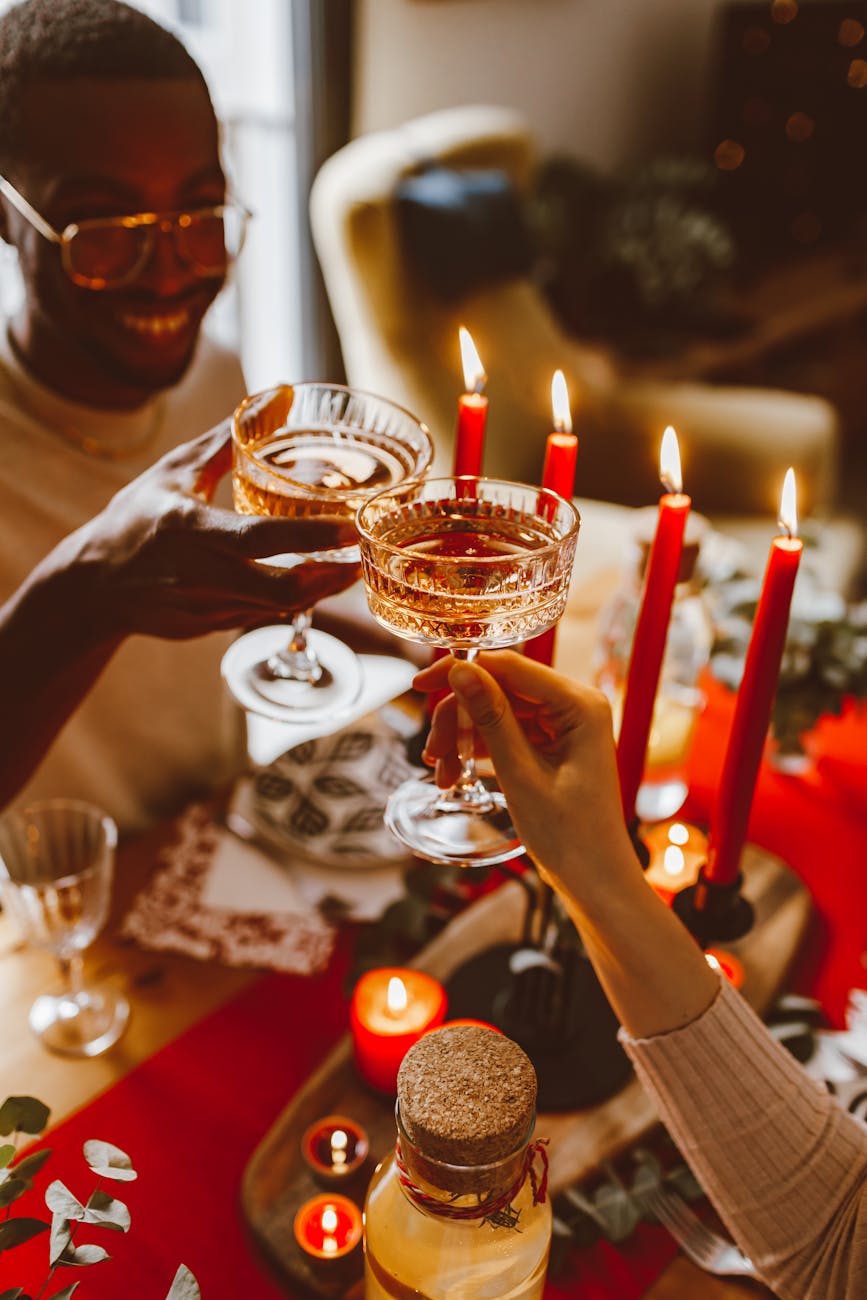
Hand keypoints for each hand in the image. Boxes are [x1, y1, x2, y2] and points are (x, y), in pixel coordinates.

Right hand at [71, 421, 358, 640]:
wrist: (92, 587)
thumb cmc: (135, 519)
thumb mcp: (173, 473)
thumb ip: (226, 441)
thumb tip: (274, 398)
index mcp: (192, 531)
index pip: (262, 538)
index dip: (312, 536)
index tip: (352, 528)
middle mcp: (203, 575)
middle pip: (282, 589)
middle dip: (330, 578)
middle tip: (361, 557)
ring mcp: (207, 608)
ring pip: (279, 608)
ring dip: (318, 591)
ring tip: (347, 569)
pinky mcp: (210, 628)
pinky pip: (261, 616)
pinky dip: (291, 602)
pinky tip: (310, 583)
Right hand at [413, 651, 634, 887]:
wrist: (596, 881)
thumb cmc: (572, 836)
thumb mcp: (521, 774)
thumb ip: (491, 718)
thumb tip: (461, 671)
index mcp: (580, 705)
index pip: (510, 667)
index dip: (461, 669)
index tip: (419, 684)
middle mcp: (574, 706)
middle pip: (500, 689)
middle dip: (460, 717)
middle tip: (431, 751)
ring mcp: (564, 726)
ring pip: (497, 711)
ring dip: (464, 738)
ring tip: (443, 775)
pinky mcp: (553, 745)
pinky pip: (506, 733)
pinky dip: (479, 751)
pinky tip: (456, 775)